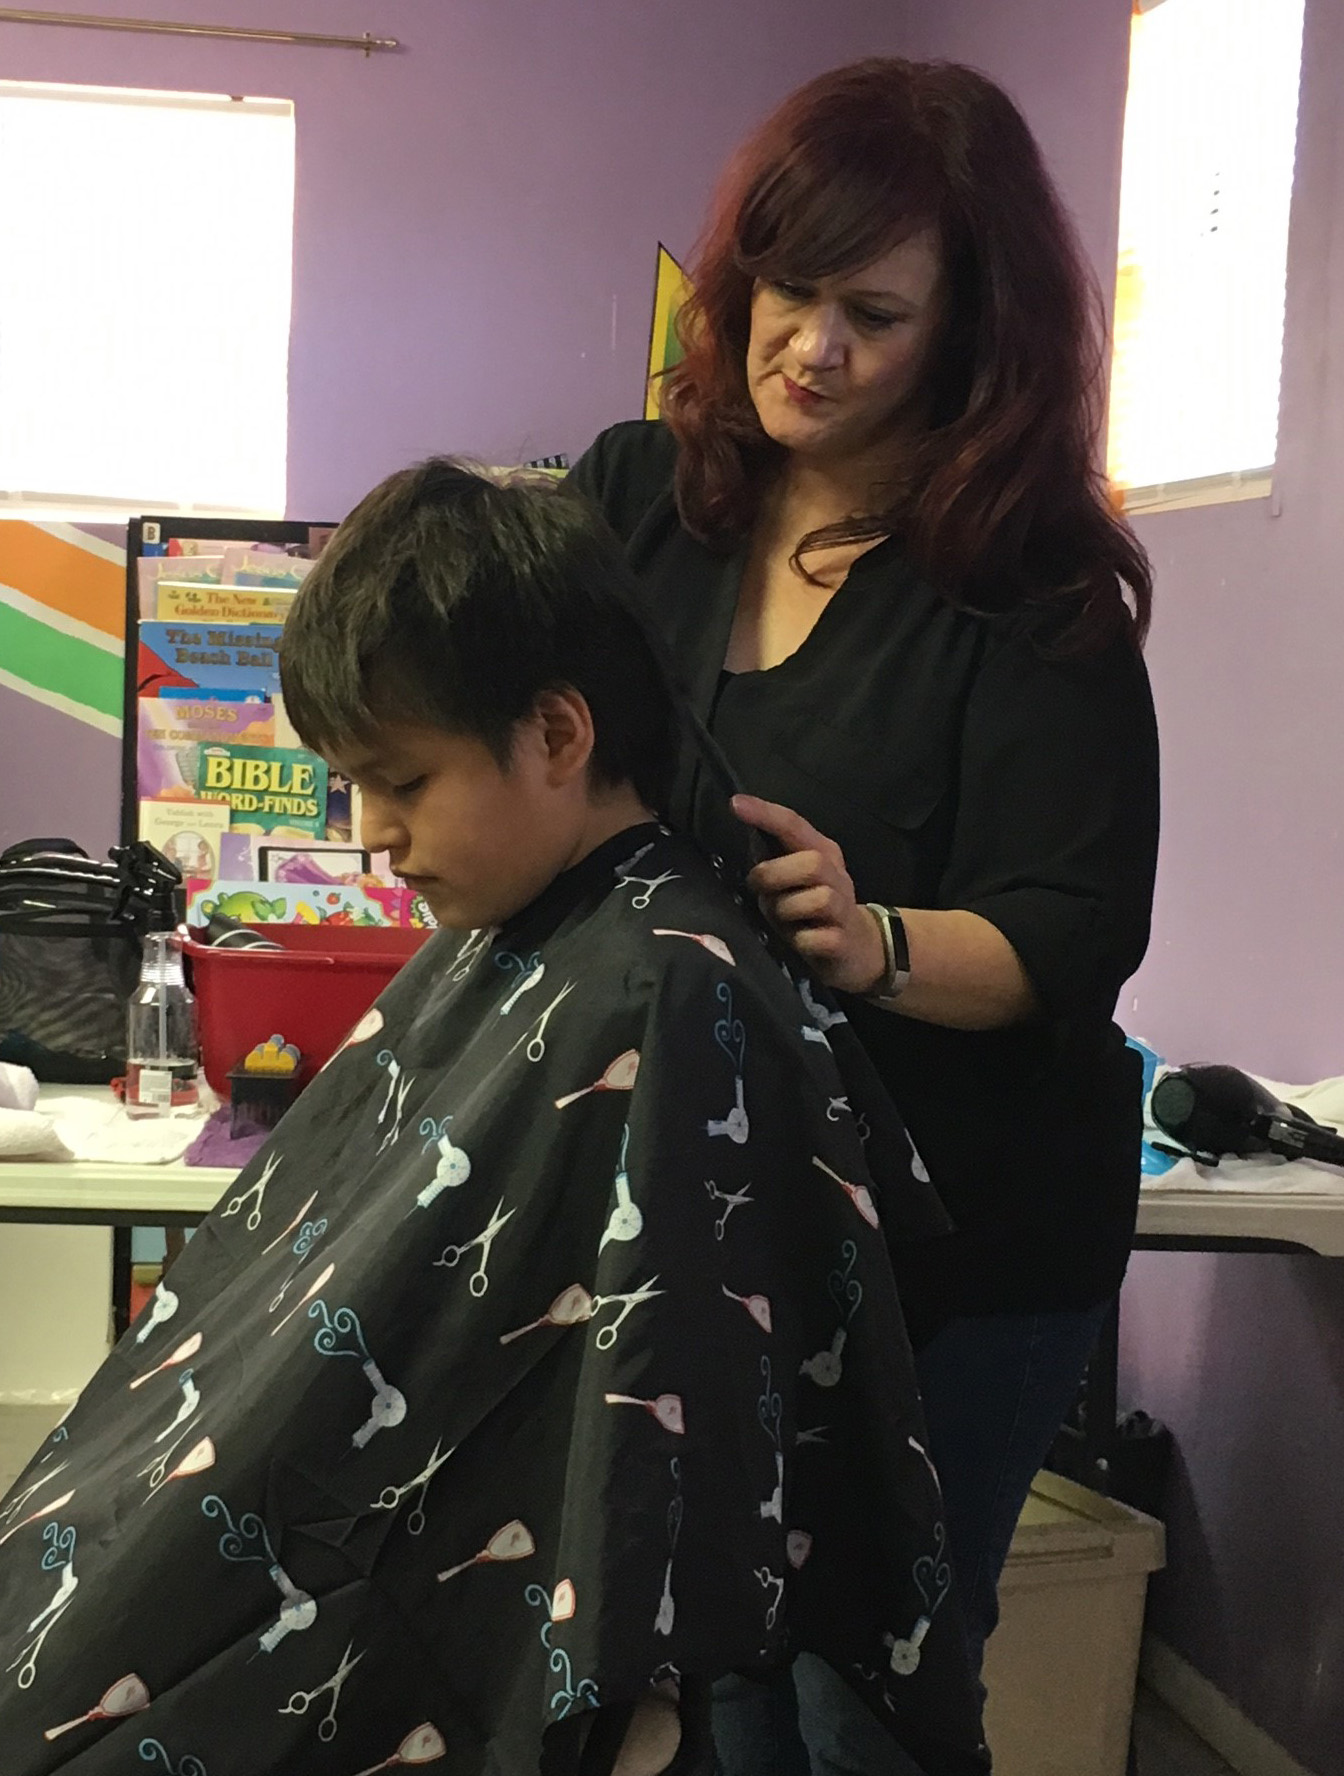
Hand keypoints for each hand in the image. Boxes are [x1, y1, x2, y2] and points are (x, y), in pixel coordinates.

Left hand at [732, 794, 885, 994]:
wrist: (859, 946)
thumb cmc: (814, 908)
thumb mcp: (793, 880)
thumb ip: (773, 859)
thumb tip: (745, 837)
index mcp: (822, 852)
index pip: (794, 825)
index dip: (766, 814)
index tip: (736, 804)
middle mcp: (837, 876)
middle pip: (812, 863)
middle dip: (775, 875)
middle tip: (759, 889)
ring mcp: (844, 909)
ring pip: (817, 900)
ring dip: (786, 911)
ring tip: (781, 920)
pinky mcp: (843, 941)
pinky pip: (816, 938)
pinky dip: (800, 940)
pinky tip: (798, 940)